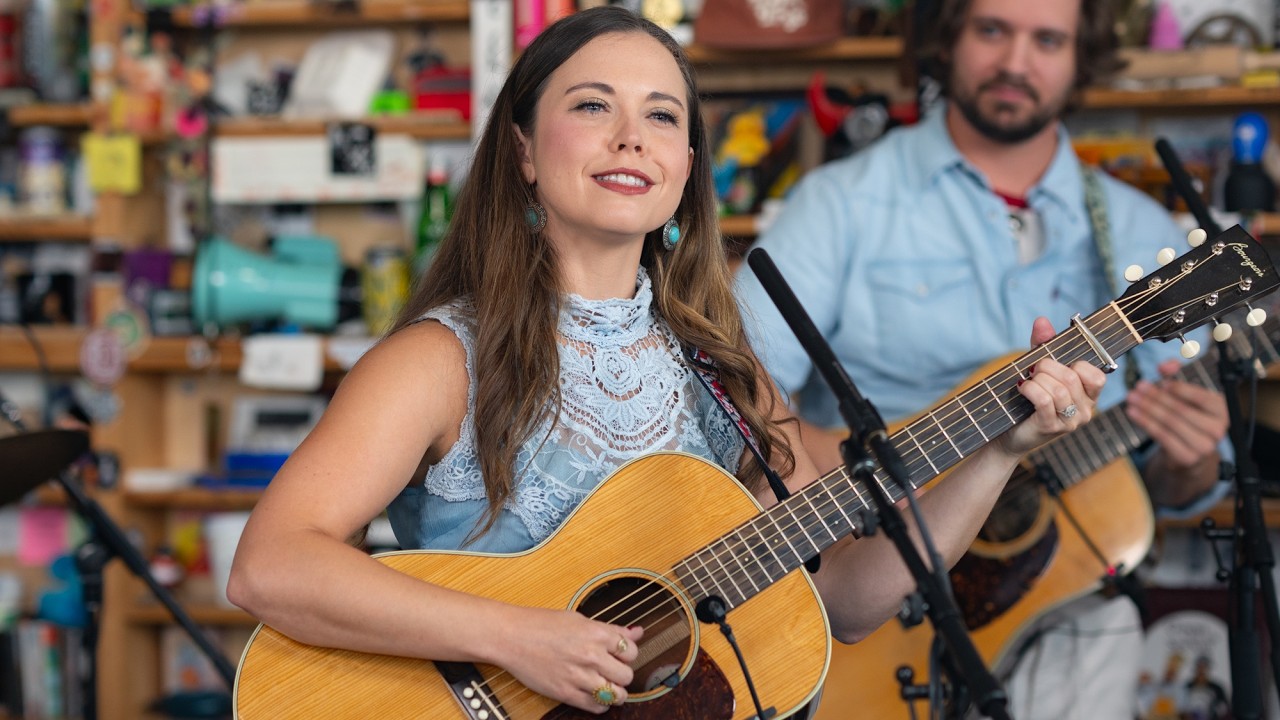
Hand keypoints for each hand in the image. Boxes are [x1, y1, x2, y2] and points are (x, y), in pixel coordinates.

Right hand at [500, 607, 644, 712]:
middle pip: (627, 675)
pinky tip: (593, 694)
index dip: (627, 654)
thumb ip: (611, 629)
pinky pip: (596, 707)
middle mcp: (591, 655)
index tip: (618, 655)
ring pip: (617, 695)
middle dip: (622, 674)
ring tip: (606, 686)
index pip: (632, 651)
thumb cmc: (542, 624)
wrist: (511, 637)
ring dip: (615, 692)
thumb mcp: (580, 619)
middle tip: (611, 670)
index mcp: (597, 633)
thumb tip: (637, 632)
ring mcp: (579, 676)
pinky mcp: (566, 693)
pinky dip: (600, 704)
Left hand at [997, 317, 1106, 457]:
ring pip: (1059, 390)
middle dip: (1048, 366)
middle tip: (1033, 369)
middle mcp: (1086, 410)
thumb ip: (1044, 345)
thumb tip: (1042, 320)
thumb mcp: (1039, 370)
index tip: (1057, 363)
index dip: (1077, 365)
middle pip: (1072, 378)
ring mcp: (1070, 421)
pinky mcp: (1052, 428)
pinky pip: (1044, 400)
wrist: (1009, 434)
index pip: (1098, 376)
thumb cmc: (1028, 400)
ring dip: (1037, 379)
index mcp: (1089, 395)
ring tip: (1026, 380)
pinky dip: (1030, 388)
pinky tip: (1022, 388)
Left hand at [1126, 358, 1227, 470]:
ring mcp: (1205, 446)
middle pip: (1182, 410)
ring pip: (1171, 423)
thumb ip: (1176, 376)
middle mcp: (1218, 429)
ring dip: (1148, 409)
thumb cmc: (1187, 417)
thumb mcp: (1185, 395)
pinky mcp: (1188, 458)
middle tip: (1138, 387)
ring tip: (1131, 398)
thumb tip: (1166, 365)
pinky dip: (1145, 423)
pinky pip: (1163, 437)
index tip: (1161, 380)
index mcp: (1222, 409)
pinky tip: (1132, 413)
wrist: (1189, 451)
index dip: (1180, 388)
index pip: (1201, 397)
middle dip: (1157, 397)